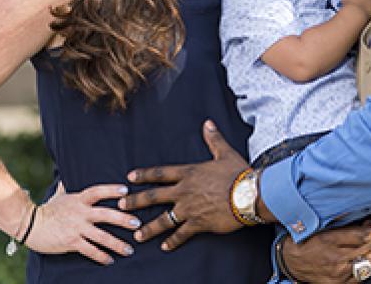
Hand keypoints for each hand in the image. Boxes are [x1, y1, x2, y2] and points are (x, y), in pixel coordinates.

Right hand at [27, 181, 139, 264]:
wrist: (29, 225)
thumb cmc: (46, 210)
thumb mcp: (58, 195)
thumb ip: (66, 186)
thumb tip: (64, 176)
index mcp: (79, 200)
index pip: (98, 192)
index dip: (112, 190)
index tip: (126, 191)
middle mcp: (80, 213)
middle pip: (106, 215)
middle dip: (123, 219)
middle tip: (137, 224)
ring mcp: (77, 229)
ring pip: (102, 236)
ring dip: (117, 244)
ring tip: (129, 249)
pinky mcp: (71, 243)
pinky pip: (90, 250)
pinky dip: (101, 256)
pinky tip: (110, 260)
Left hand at [120, 120, 248, 250]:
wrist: (249, 194)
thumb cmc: (238, 173)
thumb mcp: (225, 153)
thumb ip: (214, 139)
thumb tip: (208, 123)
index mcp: (189, 173)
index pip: (161, 173)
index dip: (145, 175)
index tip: (130, 178)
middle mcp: (185, 191)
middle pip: (155, 196)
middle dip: (136, 201)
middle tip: (121, 206)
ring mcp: (190, 208)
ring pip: (163, 219)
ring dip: (149, 228)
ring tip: (137, 234)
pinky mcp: (198, 223)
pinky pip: (181, 234)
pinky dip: (173, 241)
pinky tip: (165, 246)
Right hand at [283, 219, 370, 282]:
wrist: (291, 261)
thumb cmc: (305, 240)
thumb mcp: (321, 227)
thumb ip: (343, 224)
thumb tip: (363, 220)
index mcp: (329, 240)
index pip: (360, 235)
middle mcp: (335, 258)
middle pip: (366, 248)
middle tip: (370, 231)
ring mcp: (337, 274)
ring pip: (366, 263)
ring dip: (370, 253)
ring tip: (366, 245)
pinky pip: (360, 276)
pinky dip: (362, 266)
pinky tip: (358, 259)